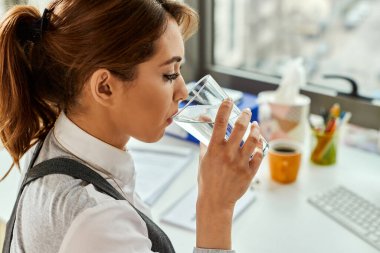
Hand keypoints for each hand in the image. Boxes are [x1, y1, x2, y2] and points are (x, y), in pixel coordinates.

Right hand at [196, 99, 263, 249]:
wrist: (215, 201)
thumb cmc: (207, 179)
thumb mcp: (203, 159)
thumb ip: (205, 141)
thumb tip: (204, 123)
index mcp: (214, 150)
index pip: (219, 123)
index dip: (224, 108)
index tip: (228, 100)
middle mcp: (228, 154)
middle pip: (240, 128)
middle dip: (244, 115)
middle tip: (246, 111)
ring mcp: (240, 163)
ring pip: (253, 140)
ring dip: (255, 129)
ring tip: (255, 125)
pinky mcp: (249, 172)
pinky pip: (259, 155)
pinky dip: (260, 147)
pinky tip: (258, 143)